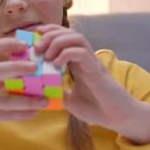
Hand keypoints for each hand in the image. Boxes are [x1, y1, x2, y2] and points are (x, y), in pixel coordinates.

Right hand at [0, 38, 48, 145]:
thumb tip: (21, 66)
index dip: (7, 44)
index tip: (24, 43)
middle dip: (17, 67)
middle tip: (36, 66)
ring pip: (3, 100)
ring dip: (26, 100)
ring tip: (44, 100)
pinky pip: (3, 116)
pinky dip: (20, 115)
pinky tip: (34, 113)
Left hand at [34, 24, 149, 143]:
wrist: (116, 118)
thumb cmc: (96, 108)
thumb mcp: (69, 100)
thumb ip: (57, 92)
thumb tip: (39, 89)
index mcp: (78, 62)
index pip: (63, 37)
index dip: (48, 33)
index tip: (32, 37)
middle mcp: (85, 58)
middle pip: (68, 32)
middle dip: (49, 34)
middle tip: (36, 47)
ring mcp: (92, 62)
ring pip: (76, 37)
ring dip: (58, 41)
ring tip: (46, 55)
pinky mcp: (97, 70)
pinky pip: (82, 53)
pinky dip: (67, 54)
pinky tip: (57, 64)